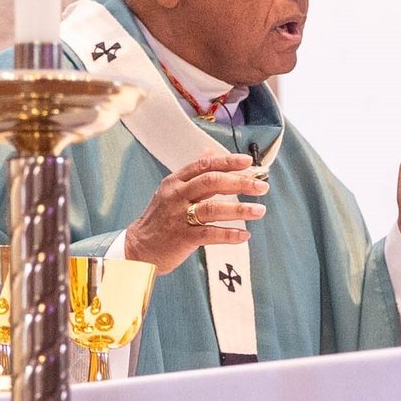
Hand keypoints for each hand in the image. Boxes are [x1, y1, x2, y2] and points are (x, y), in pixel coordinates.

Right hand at [122, 154, 268, 274]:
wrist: (138, 248)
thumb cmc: (158, 220)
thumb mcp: (170, 191)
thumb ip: (192, 174)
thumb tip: (210, 152)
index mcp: (174, 182)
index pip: (204, 165)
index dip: (228, 162)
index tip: (248, 162)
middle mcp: (176, 196)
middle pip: (211, 182)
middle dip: (240, 182)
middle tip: (261, 187)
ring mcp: (178, 217)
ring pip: (213, 208)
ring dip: (240, 209)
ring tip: (259, 210)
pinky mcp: (182, 238)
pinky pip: (210, 234)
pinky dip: (229, 235)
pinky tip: (244, 235)